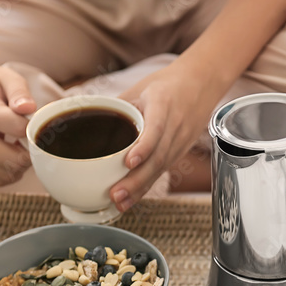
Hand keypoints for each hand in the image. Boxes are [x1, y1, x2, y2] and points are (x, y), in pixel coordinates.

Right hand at [0, 53, 35, 184]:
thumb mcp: (8, 78)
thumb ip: (20, 93)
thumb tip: (29, 109)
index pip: (20, 131)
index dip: (36, 129)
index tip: (37, 123)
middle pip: (14, 159)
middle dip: (31, 153)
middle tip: (34, 140)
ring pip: (7, 174)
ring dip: (22, 165)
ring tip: (22, 146)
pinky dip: (10, 172)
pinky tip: (12, 155)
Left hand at [111, 60, 222, 210]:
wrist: (202, 83)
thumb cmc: (168, 84)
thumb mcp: (141, 87)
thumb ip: (118, 105)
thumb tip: (83, 117)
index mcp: (163, 103)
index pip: (157, 128)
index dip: (144, 147)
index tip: (129, 161)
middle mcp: (175, 125)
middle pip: (158, 157)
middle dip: (136, 179)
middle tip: (114, 194)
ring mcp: (181, 140)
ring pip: (161, 168)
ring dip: (140, 188)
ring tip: (119, 202)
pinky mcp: (181, 151)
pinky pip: (162, 170)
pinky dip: (146, 185)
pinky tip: (131, 198)